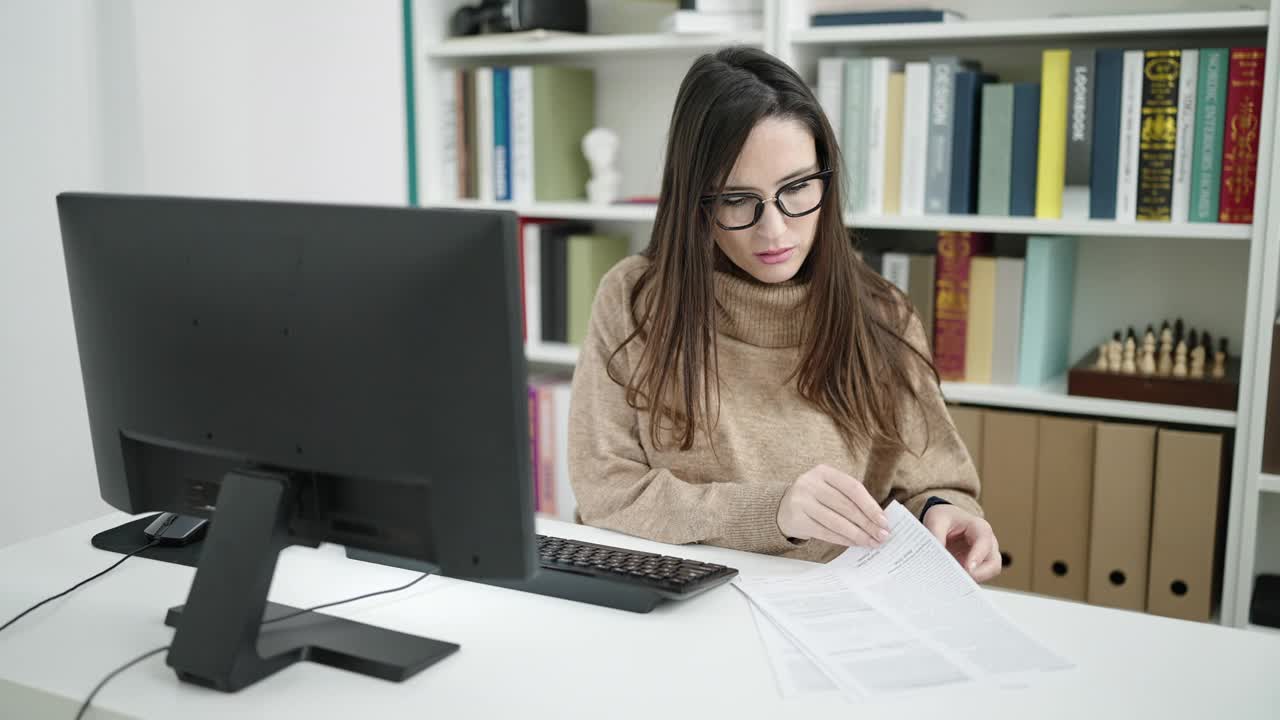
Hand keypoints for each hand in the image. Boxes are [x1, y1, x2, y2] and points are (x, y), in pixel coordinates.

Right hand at [776, 465, 891, 546]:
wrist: (783, 508)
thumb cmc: (816, 498)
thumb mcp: (829, 488)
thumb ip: (850, 498)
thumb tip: (879, 519)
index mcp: (823, 471)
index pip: (852, 488)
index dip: (870, 505)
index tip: (884, 521)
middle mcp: (810, 484)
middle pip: (846, 506)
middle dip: (867, 523)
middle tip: (882, 536)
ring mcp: (801, 501)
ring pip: (836, 521)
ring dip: (857, 534)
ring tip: (872, 542)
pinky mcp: (797, 519)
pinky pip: (825, 532)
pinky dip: (843, 540)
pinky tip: (855, 543)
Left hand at [922, 504, 1000, 581]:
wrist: (946, 521)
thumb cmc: (946, 518)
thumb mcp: (937, 519)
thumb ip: (935, 534)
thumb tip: (934, 553)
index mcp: (979, 528)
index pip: (984, 542)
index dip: (978, 556)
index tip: (968, 568)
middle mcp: (987, 544)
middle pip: (993, 564)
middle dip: (979, 574)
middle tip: (959, 579)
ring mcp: (984, 558)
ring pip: (987, 575)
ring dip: (971, 580)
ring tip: (951, 581)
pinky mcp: (977, 569)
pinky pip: (976, 579)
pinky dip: (965, 583)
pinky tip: (950, 582)